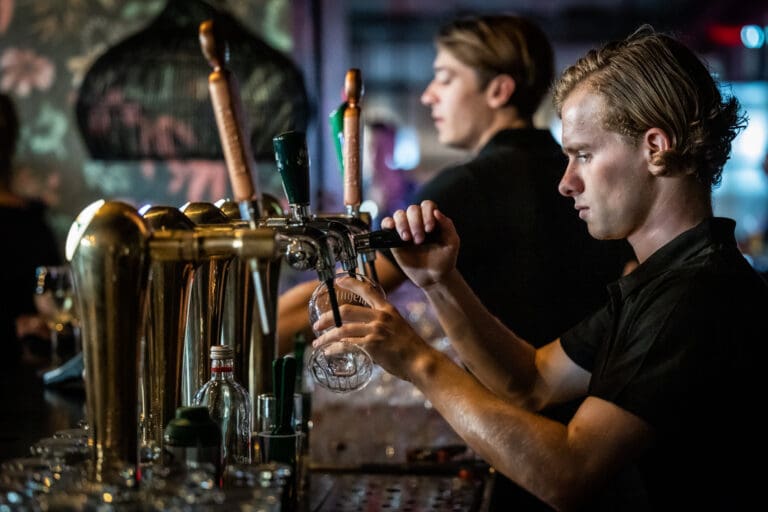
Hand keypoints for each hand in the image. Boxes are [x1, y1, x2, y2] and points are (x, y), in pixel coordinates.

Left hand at [311, 274, 430, 380]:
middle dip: (328, 317)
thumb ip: (382, 324)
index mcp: (387, 309)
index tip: (339, 279)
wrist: (421, 361)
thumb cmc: (410, 347)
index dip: (351, 282)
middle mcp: (380, 316)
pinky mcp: (372, 346)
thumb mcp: (398, 326)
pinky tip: (328, 352)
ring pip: (342, 330)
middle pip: (346, 311)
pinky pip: (347, 345)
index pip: (367, 289)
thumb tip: (364, 329)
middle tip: (317, 324)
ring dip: (326, 337)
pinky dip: (334, 348)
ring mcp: (376, 330)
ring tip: (318, 343)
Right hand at [381, 201, 459, 288]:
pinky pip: (386, 223)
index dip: (427, 214)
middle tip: (419, 241)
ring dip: (402, 225)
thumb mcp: (452, 243)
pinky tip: (391, 229)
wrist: (433, 277)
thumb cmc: (444, 259)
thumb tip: (436, 212)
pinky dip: (387, 223)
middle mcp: (418, 221)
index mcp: (433, 219)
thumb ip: (448, 226)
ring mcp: (405, 228)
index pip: (427, 205)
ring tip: (407, 240)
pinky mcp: (394, 238)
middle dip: (415, 224)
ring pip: (399, 214)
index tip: (429, 230)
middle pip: (412, 209)